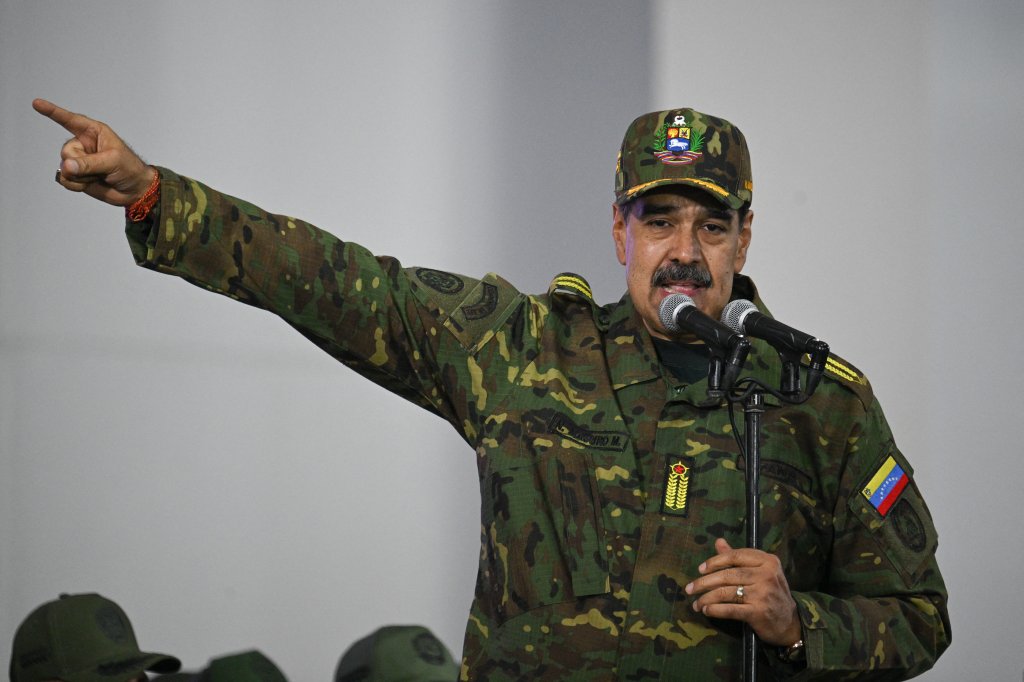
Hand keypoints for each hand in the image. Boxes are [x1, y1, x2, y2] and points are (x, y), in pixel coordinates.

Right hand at [33, 98, 154, 206]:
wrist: (134, 190)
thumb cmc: (129, 168)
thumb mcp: (113, 161)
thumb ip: (89, 163)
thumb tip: (67, 166)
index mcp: (93, 132)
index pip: (69, 120)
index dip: (52, 112)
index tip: (36, 103)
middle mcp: (82, 144)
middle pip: (66, 151)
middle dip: (82, 163)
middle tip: (101, 168)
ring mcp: (78, 160)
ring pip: (65, 167)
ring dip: (82, 176)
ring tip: (99, 176)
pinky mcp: (75, 176)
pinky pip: (64, 179)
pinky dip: (76, 185)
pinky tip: (89, 184)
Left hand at [685, 538, 801, 646]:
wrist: (790, 622)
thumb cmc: (771, 593)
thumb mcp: (760, 571)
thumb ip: (739, 557)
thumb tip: (718, 541)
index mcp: (767, 561)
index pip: (735, 556)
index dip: (715, 561)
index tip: (700, 569)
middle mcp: (767, 575)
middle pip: (728, 575)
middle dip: (704, 582)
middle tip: (690, 588)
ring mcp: (763, 593)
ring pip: (727, 592)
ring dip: (707, 598)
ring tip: (696, 603)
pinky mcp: (759, 612)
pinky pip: (730, 609)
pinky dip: (715, 610)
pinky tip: (707, 611)